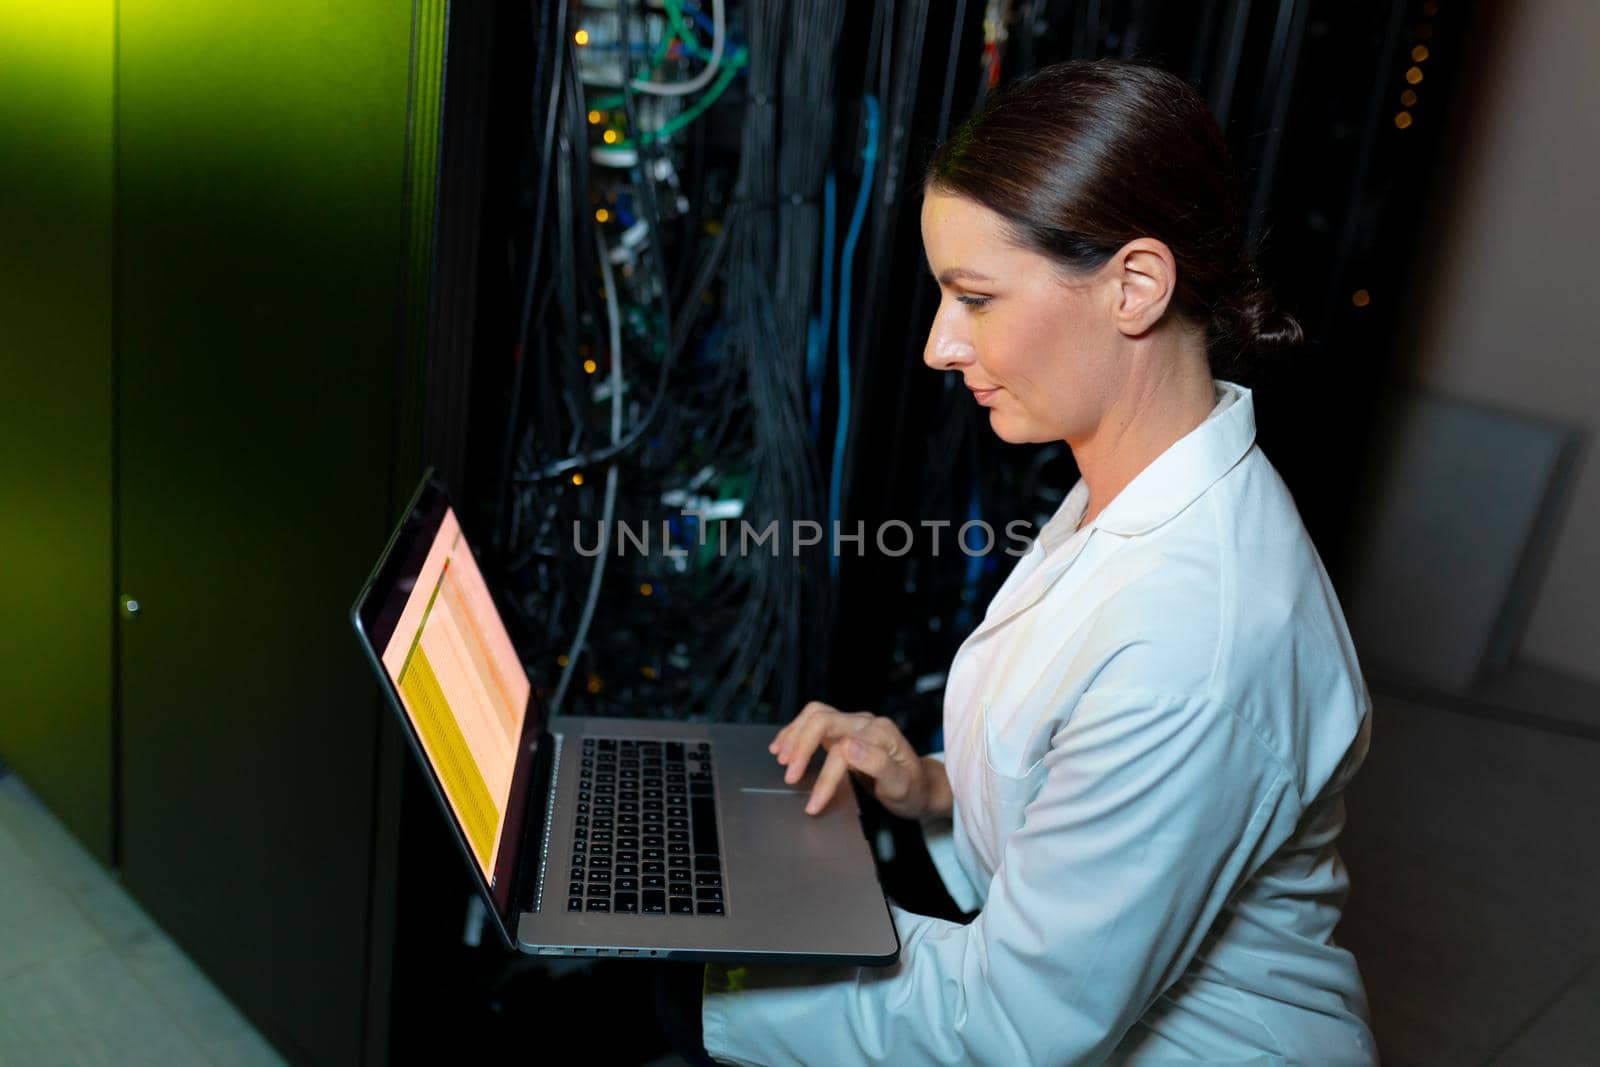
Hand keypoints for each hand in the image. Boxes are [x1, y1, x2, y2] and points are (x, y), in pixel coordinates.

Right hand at [768, 700, 948, 818]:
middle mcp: (865, 722)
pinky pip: (814, 720)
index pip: (842, 749)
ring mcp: (853, 723)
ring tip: (780, 757)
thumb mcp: (901, 785)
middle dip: (801, 746)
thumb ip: (878, 764)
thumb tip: (849, 747)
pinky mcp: (843, 729)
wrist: (919, 785)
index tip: (814, 804)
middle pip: (823, 720)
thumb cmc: (911, 789)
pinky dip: (796, 731)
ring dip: (794, 734)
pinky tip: (783, 746)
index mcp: (880, 734)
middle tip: (789, 775)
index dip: (825, 778)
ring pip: (815, 715)